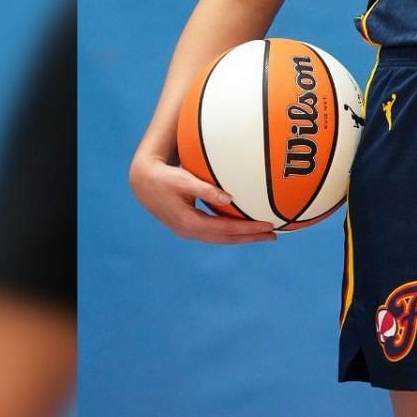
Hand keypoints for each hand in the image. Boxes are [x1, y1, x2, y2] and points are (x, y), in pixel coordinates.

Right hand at [130, 153, 277, 243]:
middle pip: (226, 239)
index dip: (248, 229)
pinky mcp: (188, 226)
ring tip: (263, 234)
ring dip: (242, 237)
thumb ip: (205, 189)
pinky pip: (215, 232)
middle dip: (250, 237)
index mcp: (190, 223)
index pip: (226, 229)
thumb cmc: (164, 177)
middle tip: (273, 235)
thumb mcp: (183, 180)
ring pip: (221, 238)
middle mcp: (190, 231)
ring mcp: (188, 231)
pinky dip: (231, 232)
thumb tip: (229, 198)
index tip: (267, 226)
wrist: (142, 182)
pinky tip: (241, 227)